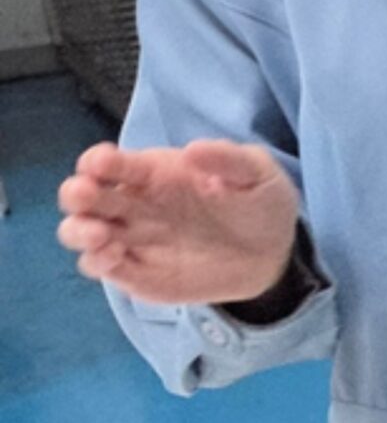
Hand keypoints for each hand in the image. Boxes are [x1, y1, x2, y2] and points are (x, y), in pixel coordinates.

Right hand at [55, 141, 299, 306]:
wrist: (273, 254)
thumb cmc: (258, 203)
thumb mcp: (257, 174)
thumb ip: (229, 160)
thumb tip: (194, 150)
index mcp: (153, 172)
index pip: (110, 162)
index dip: (98, 160)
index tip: (103, 163)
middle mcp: (133, 203)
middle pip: (83, 195)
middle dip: (76, 193)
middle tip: (86, 197)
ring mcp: (130, 238)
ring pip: (80, 231)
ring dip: (78, 231)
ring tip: (101, 234)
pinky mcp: (135, 272)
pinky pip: (101, 266)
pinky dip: (96, 262)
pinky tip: (114, 257)